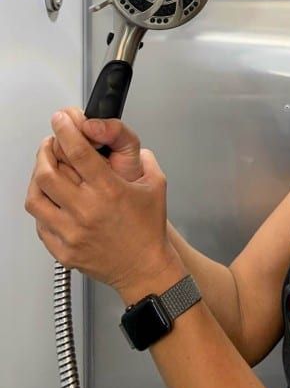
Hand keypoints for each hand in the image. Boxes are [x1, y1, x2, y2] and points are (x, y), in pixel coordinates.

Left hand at [25, 110, 174, 294]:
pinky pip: (39, 222)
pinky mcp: (62, 250)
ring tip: (46, 168)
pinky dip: (42, 204)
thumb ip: (142, 156)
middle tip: (51, 142)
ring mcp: (71, 232)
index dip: (65, 130)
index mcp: (109, 191)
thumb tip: (122, 139)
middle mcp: (87, 210)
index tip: (60, 119)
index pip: (77, 152)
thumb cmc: (148, 228)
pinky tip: (51, 198)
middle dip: (45, 150)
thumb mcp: (156, 183)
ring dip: (37, 176)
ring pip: (36, 196)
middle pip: (48, 172)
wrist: (144, 268)